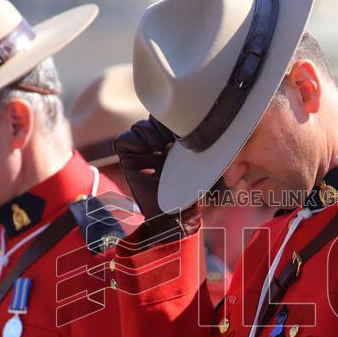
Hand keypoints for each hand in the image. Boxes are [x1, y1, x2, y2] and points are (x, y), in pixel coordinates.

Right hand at [114, 118, 200, 240]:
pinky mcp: (128, 159)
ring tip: (158, 146)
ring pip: (139, 126)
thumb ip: (202, 159)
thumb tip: (214, 141)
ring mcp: (142, 152)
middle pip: (154, 119)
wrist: (169, 216)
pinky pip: (123, 140)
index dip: (173, 121)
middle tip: (169, 136)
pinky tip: (144, 149)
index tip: (181, 131)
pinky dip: (131, 140)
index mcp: (175, 145)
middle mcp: (158, 146)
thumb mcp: (199, 173)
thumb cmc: (187, 196)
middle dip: (160, 123)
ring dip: (148, 131)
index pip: (170, 122)